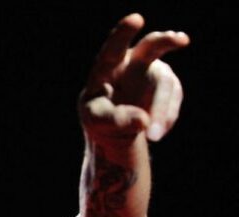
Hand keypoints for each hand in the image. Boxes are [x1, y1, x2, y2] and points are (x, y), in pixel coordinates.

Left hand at [80, 13, 189, 142]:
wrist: (114, 125)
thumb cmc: (99, 117)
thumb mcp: (97, 121)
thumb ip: (115, 120)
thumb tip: (143, 121)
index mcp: (105, 68)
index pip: (111, 51)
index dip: (122, 35)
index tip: (136, 19)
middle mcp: (130, 63)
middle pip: (149, 47)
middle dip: (164, 41)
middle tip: (180, 40)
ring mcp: (152, 71)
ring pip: (164, 85)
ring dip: (161, 110)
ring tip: (152, 136)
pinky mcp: (167, 84)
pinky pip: (172, 100)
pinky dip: (165, 118)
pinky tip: (155, 133)